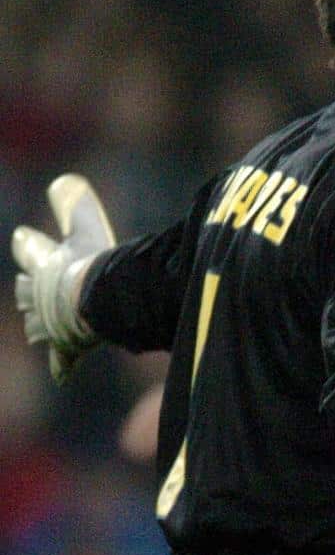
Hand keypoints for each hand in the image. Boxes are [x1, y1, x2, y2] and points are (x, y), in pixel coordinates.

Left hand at [13, 174, 116, 382]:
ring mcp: (49, 324)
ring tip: (43, 327)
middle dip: (30, 289)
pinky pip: (62, 359)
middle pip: (26, 291)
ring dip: (39, 324)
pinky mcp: (64, 347)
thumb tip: (64, 179)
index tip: (24, 237)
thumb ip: (75, 205)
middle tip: (32, 288)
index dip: (29, 244)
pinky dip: (62, 364)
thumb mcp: (84, 229)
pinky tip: (62, 374)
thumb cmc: (89, 265)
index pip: (29, 249)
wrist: (90, 302)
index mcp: (43, 265)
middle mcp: (39, 295)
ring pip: (36, 325)